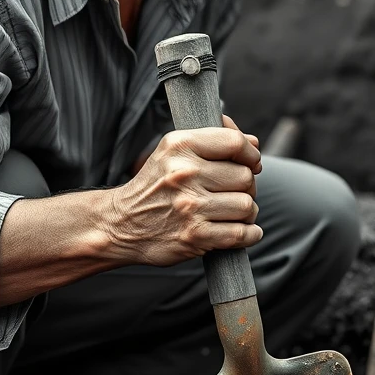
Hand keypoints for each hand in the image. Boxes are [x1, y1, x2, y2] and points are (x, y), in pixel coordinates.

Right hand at [105, 115, 261, 265]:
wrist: (121, 224)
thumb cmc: (155, 185)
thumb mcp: (173, 150)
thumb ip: (213, 139)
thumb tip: (254, 142)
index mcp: (180, 146)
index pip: (234, 142)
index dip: (250, 154)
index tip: (251, 163)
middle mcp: (185, 173)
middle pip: (245, 176)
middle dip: (246, 186)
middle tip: (232, 192)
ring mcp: (190, 206)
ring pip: (247, 205)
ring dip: (247, 212)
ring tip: (232, 212)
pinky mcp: (194, 235)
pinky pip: (241, 233)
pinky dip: (249, 234)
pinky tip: (241, 231)